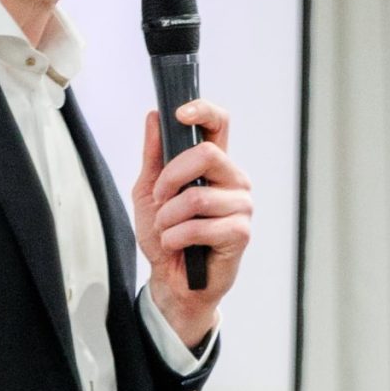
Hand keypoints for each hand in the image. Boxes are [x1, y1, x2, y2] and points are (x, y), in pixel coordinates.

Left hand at [131, 99, 252, 348]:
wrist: (170, 279)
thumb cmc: (165, 235)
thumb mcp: (148, 191)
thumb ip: (153, 156)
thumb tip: (155, 117)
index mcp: (213, 164)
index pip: (219, 123)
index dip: (203, 111)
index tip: (179, 114)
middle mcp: (232, 180)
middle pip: (207, 154)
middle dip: (170, 177)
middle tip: (159, 198)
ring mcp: (241, 205)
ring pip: (197, 196)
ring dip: (168, 217)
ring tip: (167, 229)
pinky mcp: (240, 232)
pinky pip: (200, 226)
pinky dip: (176, 237)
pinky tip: (176, 244)